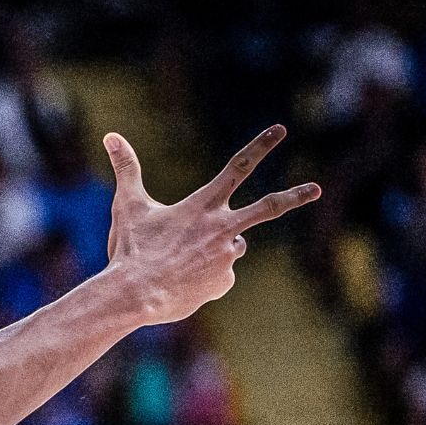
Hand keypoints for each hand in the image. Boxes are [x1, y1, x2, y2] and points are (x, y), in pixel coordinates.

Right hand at [103, 125, 320, 324]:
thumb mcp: (127, 206)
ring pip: (232, 246)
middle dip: (294, 196)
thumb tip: (110, 135)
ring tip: (182, 262)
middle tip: (316, 189)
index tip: (280, 130)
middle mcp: (223, 227)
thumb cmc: (130, 248)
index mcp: (204, 204)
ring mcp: (226, 256)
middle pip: (267, 207)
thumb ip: (126, 169)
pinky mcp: (223, 281)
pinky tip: (182, 284)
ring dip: (215, 248)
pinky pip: (219, 276)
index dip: (260, 146)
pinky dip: (204, 277)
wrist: (134, 294)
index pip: (238, 167)